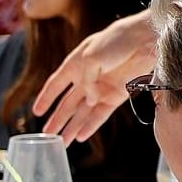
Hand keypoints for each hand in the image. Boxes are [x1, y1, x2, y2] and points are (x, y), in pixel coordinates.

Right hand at [33, 14, 158, 142]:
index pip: (56, 84)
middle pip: (69, 102)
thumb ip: (86, 81)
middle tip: (47, 135)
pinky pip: (101, 113)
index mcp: (76, 63)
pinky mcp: (118, 94)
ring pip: (83, 111)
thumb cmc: (117, 41)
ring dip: (72, 126)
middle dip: (58, 119)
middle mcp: (87, 77)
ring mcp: (102, 87)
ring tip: (62, 142)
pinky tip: (81, 136)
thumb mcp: (91, 57)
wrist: (144, 39)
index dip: (46, 98)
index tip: (36, 112)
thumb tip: (89, 101)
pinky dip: (91, 125)